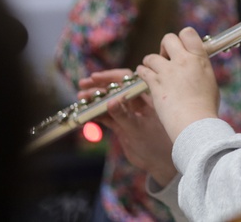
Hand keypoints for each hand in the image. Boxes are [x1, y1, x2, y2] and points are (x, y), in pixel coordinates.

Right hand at [78, 68, 176, 185]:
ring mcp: (128, 114)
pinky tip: (84, 114)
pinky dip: (95, 115)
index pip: (127, 80)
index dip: (110, 77)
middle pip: (115, 89)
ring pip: (108, 102)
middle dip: (98, 86)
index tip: (95, 77)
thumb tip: (110, 102)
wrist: (161, 162)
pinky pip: (106, 117)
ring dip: (94, 100)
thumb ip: (123, 116)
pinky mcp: (122, 126)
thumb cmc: (157, 143)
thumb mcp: (138, 129)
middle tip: (82, 85)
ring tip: (80, 98)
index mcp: (145, 98)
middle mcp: (136, 103)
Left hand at [136, 27, 219, 141]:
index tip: (181, 48)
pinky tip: (145, 76)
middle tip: (166, 58)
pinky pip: (143, 70)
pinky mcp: (155, 83)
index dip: (183, 38)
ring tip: (154, 70)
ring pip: (152, 56)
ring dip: (151, 62)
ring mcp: (167, 71)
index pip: (188, 33)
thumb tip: (195, 64)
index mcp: (199, 58)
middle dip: (165, 46)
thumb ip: (200, 68)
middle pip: (168, 39)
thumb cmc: (206, 106)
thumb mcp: (209, 81)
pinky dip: (143, 72)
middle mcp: (183, 60)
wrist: (195, 123)